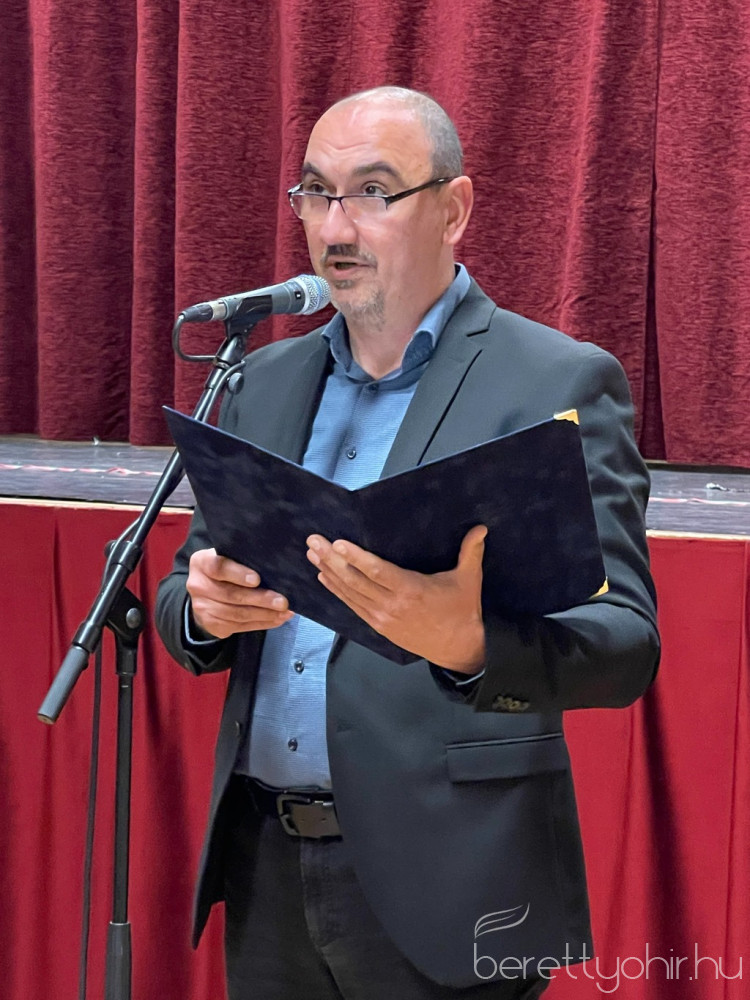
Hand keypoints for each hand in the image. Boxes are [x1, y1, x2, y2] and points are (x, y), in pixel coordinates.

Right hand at [186, 548, 293, 638]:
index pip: (218, 567)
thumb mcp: (229, 557)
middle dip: (260, 599)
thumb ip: (244, 559)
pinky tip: (277, 620)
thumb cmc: (226, 569)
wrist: (206, 594)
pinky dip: (262, 623)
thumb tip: (276, 568)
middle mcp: (198, 585)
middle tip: (282, 602)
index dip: (237, 574)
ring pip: (238, 614)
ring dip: (265, 614)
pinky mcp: (212, 625)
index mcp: (202, 563)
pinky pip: (240, 626)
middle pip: (232, 595)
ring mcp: (202, 608)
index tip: (257, 579)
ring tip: (285, 612)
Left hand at [306, 525, 487, 672]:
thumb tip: (481, 528)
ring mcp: (382, 617)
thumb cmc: (462, 612)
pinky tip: (324, 577)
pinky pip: (352, 605)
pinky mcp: (378, 626)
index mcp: (412, 590)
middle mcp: (392, 605)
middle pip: (355, 580)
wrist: (458, 648)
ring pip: (349, 593)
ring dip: (328, 572)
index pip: (377, 572)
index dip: (356, 558)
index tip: (338, 544)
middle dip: (331, 559)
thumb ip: (471, 552)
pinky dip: (336, 590)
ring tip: (313, 554)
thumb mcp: (469, 580)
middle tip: (314, 541)